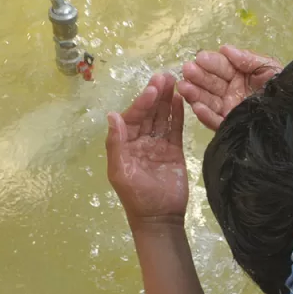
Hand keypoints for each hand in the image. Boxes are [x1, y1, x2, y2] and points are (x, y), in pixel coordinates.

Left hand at [106, 73, 187, 225]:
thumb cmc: (137, 197)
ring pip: (162, 117)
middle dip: (155, 94)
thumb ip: (116, 144)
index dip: (142, 102)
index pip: (133, 117)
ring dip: (166, 99)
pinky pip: (175, 128)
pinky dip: (177, 114)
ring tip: (174, 80)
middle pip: (148, 113)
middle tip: (165, 76)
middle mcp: (140, 140)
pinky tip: (180, 99)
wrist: (160, 218)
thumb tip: (112, 115)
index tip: (152, 89)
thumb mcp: (120, 172)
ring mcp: (158, 144)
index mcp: (125, 144)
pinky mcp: (174, 150)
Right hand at [178, 45, 280, 130]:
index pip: (222, 67)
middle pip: (211, 83)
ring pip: (208, 101)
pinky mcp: (230, 126)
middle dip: (198, 76)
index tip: (200, 58)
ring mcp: (229, 109)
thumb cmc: (284, 88)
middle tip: (187, 70)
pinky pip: (215, 121)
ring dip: (195, 93)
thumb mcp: (269, 68)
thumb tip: (224, 49)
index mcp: (239, 75)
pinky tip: (197, 106)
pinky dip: (205, 115)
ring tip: (184, 87)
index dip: (211, 62)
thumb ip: (247, 59)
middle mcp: (231, 91)